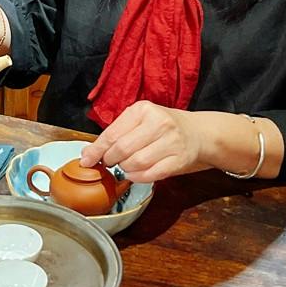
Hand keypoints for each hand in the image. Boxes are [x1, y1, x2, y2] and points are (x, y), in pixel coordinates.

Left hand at [78, 102, 207, 182]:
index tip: (87, 160)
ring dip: (125, 169)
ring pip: (136, 163)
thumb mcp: (140, 121)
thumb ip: (116, 134)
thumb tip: (88, 154)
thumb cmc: (163, 128)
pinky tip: (136, 174)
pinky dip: (138, 177)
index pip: (112, 133)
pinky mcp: (180, 159)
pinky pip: (152, 174)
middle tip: (110, 163)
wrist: (198, 133)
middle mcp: (159, 123)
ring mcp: (172, 141)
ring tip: (126, 166)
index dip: (97, 150)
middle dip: (111, 160)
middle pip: (123, 149)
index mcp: (144, 109)